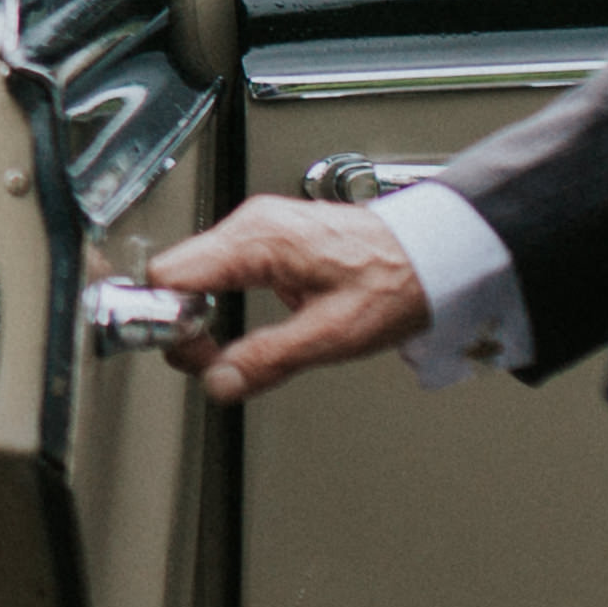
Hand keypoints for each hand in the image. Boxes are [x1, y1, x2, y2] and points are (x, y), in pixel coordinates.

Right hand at [137, 194, 432, 405]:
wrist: (437, 252)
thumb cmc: (398, 279)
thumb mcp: (333, 333)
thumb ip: (268, 359)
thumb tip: (219, 382)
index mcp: (259, 239)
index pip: (171, 275)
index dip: (169, 321)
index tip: (191, 355)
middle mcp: (252, 224)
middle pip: (177, 274)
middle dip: (185, 323)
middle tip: (214, 362)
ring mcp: (259, 228)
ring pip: (196, 274)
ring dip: (202, 315)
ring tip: (229, 350)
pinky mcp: (269, 239)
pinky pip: (221, 270)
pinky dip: (220, 301)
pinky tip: (241, 326)